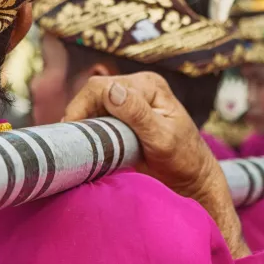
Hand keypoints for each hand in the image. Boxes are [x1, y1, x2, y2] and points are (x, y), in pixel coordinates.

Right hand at [64, 72, 250, 257]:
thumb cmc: (184, 159)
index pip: (102, 86)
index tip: (72, 132)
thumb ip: (138, 114)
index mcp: (148, 85)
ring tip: (78, 145)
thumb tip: (112, 90)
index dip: (82, 106)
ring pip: (93, 105)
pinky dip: (90, 130)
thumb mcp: (162, 138)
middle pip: (93, 93)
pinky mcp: (125, 118)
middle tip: (71, 142)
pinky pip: (99, 117)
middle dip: (80, 115)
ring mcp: (131, 102)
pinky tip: (87, 145)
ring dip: (84, 123)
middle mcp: (137, 87)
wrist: (192, 179)